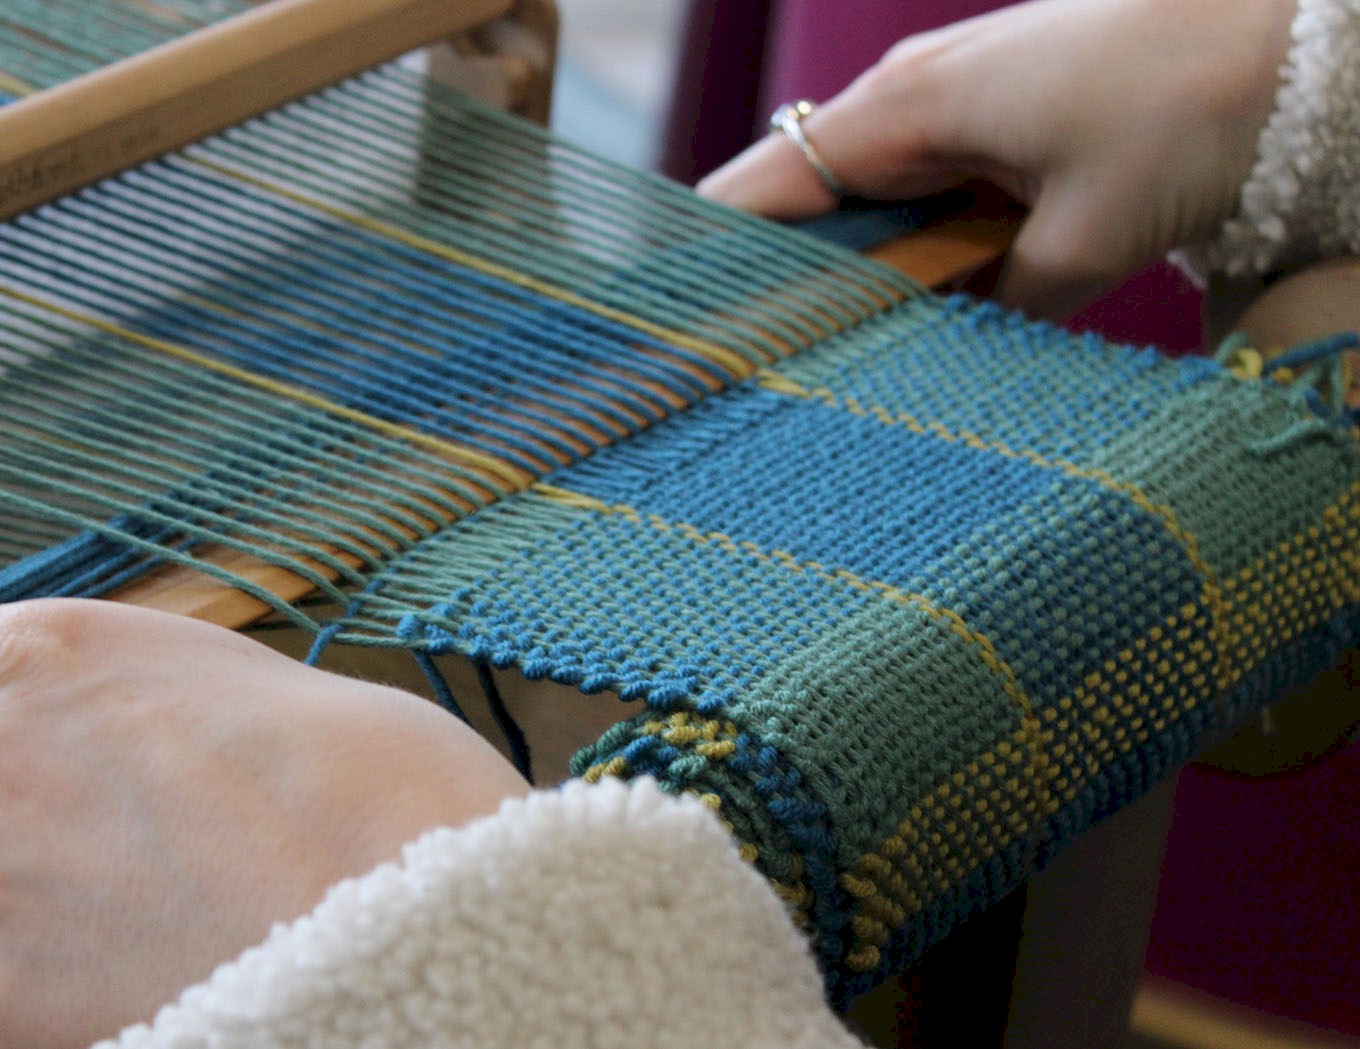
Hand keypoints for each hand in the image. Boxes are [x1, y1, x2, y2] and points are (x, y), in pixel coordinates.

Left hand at [0, 600, 528, 1047]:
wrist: (413, 894)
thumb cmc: (362, 791)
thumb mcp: (227, 702)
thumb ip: (112, 737)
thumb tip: (99, 806)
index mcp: (30, 668)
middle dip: (19, 888)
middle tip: (164, 891)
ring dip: (55, 966)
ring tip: (192, 936)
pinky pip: (11, 1033)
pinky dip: (76, 1023)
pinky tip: (174, 985)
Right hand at [698, 0, 1296, 317]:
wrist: (1299, 38)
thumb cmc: (1190, 114)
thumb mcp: (1085, 243)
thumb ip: (991, 307)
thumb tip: (940, 354)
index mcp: (905, 108)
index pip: (758, 189)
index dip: (712, 260)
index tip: (680, 333)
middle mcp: (911, 95)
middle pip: (800, 200)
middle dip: (779, 279)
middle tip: (766, 369)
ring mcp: (955, 101)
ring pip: (864, 202)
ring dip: (859, 270)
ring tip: (842, 352)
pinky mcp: (1001, 116)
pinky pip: (925, 191)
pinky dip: (918, 248)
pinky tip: (932, 304)